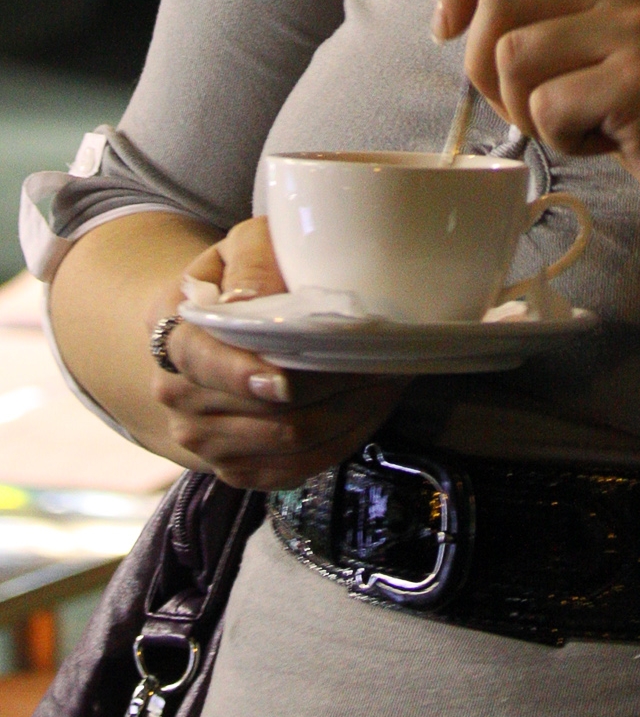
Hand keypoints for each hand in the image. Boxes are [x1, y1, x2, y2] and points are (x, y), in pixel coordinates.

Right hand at [146, 217, 407, 490]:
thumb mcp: (247, 247)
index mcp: (173, 333)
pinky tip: (368, 407)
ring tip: (388, 378)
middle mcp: (176, 394)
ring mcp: (203, 439)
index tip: (288, 379)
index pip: (203, 362)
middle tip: (384, 360)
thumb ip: (251, 264)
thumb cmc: (245, 276)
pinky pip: (296, 469)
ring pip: (289, 442)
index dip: (246, 375)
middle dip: (332, 386)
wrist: (221, 329)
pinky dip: (342, 440)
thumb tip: (250, 298)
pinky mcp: (237, 467)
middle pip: (263, 411)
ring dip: (349, 412)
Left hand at [433, 0, 639, 317]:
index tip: (447, 30)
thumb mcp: (622, 39)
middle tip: (532, 108)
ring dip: (526, 109)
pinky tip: (611, 143)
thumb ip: (561, 8)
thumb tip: (459, 8)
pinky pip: (544, 108)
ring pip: (509, 54)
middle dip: (485, 67)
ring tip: (581, 123)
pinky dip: (562, 140)